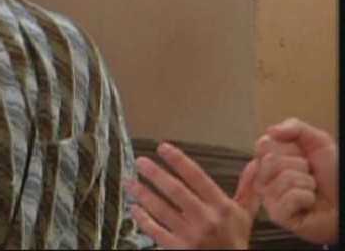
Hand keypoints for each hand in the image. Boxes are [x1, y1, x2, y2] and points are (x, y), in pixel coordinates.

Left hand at [125, 142, 258, 248]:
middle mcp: (206, 219)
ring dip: (144, 194)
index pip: (197, 177)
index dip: (179, 161)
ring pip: (162, 210)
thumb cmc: (234, 241)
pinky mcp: (178, 250)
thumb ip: (247, 189)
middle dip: (156, 174)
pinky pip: (156, 231)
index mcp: (221, 207)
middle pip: (176, 191)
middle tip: (140, 162)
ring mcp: (191, 236)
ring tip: (131, 182)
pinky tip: (134, 209)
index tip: (163, 147)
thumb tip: (255, 164)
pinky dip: (143, 219)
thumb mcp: (244, 215)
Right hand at [255, 118, 337, 244]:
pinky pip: (288, 198)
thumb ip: (294, 127)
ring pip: (281, 179)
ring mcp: (270, 197)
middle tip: (308, 172)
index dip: (286, 148)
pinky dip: (305, 197)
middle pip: (269, 161)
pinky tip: (309, 201)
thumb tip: (270, 130)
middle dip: (298, 165)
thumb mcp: (317, 141)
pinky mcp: (278, 215)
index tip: (299, 154)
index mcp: (270, 159)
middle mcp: (266, 178)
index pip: (263, 144)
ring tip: (311, 188)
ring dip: (305, 182)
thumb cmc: (334, 174)